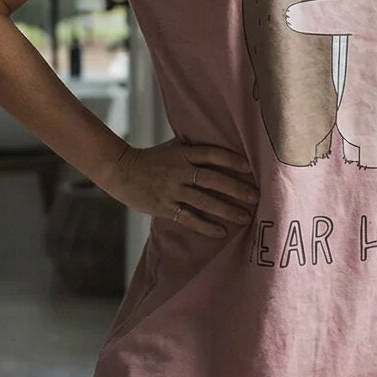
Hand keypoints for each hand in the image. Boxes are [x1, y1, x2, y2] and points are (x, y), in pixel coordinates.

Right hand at [102, 139, 258, 238]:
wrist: (121, 170)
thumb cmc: (152, 158)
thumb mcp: (173, 147)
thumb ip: (195, 148)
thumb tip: (223, 144)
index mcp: (183, 153)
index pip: (212, 154)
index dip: (231, 160)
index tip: (249, 168)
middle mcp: (179, 170)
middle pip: (213, 179)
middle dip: (236, 189)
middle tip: (256, 197)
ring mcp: (172, 190)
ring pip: (204, 201)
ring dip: (226, 210)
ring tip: (245, 217)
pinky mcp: (164, 206)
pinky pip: (189, 218)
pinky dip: (206, 226)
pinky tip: (221, 232)